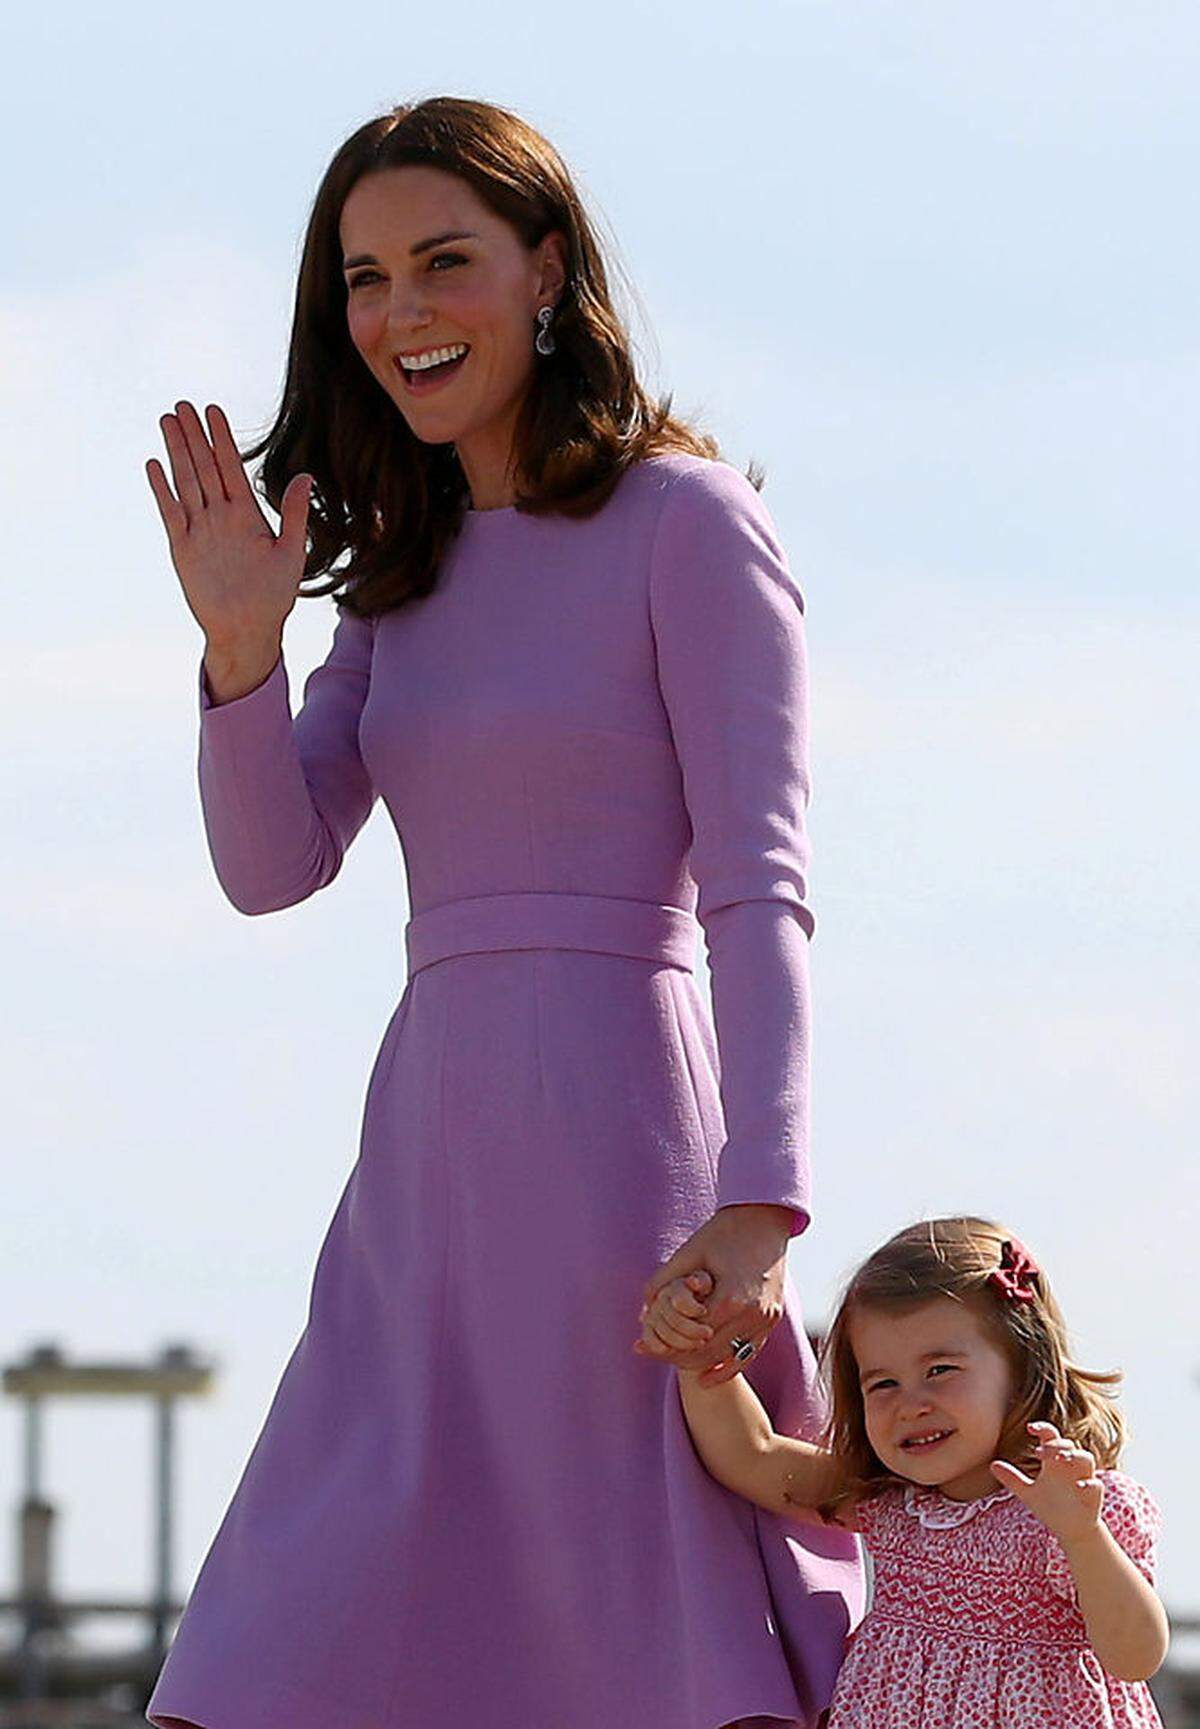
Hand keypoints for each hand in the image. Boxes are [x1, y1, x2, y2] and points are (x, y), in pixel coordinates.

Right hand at [146, 400, 310, 650]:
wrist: (248, 631)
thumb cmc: (273, 597)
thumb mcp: (291, 553)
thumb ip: (294, 514)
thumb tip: (305, 476)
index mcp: (247, 515)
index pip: (231, 467)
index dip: (222, 439)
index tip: (213, 410)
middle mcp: (221, 517)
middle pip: (204, 468)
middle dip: (194, 436)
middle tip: (183, 404)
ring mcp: (200, 530)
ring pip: (186, 482)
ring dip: (176, 452)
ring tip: (168, 421)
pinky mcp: (183, 548)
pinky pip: (171, 513)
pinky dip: (162, 490)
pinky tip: (154, 464)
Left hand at [632, 1204, 790, 1386]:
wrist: (764, 1219)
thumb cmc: (723, 1232)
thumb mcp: (688, 1253)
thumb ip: (664, 1283)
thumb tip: (643, 1312)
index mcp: (730, 1299)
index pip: (692, 1337)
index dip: (667, 1343)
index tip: (649, 1345)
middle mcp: (752, 1315)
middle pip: (709, 1352)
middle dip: (680, 1356)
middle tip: (658, 1356)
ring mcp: (766, 1320)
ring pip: (727, 1358)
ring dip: (701, 1363)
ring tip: (676, 1363)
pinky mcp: (773, 1320)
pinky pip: (749, 1354)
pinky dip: (727, 1368)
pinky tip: (706, 1378)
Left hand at [990, 1421, 1103, 1545]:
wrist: (1069, 1530)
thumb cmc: (1050, 1507)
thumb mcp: (1027, 1493)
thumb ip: (1012, 1479)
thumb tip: (992, 1465)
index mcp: (1054, 1462)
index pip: (1050, 1436)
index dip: (1042, 1429)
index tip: (1030, 1428)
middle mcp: (1069, 1467)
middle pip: (1068, 1444)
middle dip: (1056, 1444)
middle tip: (1041, 1451)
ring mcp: (1083, 1479)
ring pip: (1086, 1458)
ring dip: (1075, 1455)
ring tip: (1061, 1459)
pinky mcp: (1093, 1496)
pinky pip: (1096, 1485)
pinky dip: (1089, 1483)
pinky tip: (1079, 1485)